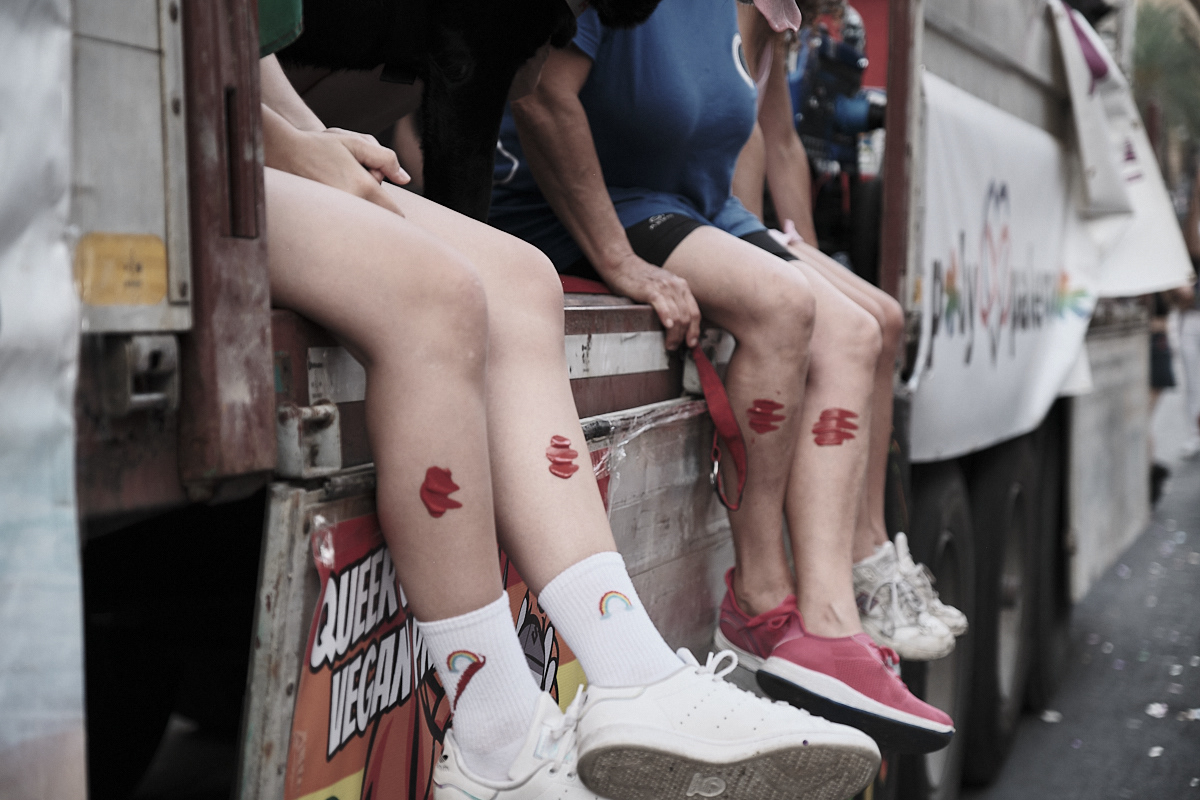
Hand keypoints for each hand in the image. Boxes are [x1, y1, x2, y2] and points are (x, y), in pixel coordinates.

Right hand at [267, 119, 409, 215]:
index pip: (394, 213)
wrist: (282, 152)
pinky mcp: (322, 219)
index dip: (394, 207)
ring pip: (360, 218)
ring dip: (357, 204)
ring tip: (337, 183)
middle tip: (354, 180)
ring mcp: (335, 215)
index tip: (386, 201)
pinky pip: (343, 223)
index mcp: (363, 187)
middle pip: (377, 215)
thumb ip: (386, 159)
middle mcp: (351, 204)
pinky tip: (327, 190)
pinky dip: (342, 212)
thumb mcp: (356, 143)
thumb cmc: (320, 145)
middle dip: (373, 200)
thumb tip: (405, 179)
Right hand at [600, 254, 701, 350]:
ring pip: (677, 315)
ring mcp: (664, 287)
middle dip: (683, 336)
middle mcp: (676, 286)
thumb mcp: (662, 286)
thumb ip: (672, 300)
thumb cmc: (639, 278)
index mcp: (681, 286)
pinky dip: (666, 317)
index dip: (694, 331)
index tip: (691, 344)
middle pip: (686, 317)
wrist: (622, 264)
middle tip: (674, 347)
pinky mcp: (650, 289)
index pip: (695, 312)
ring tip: (668, 344)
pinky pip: (663, 305)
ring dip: (674, 334)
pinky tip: (667, 326)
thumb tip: (677, 323)